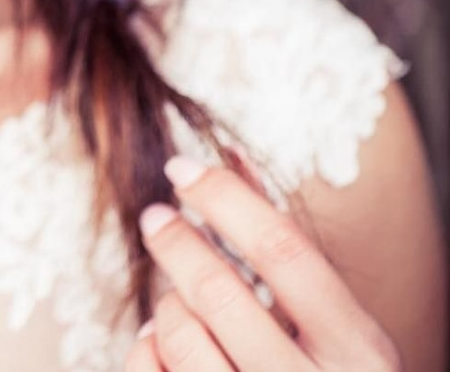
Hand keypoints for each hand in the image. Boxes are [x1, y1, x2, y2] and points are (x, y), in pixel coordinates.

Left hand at [125, 156, 402, 371]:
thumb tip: (230, 154)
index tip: (180, 167)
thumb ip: (282, 244)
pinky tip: (162, 340)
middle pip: (218, 292)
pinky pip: (152, 370)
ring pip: (181, 336)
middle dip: (176, 242)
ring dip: (168, 305)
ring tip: (176, 300)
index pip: (282, 250)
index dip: (224, 198)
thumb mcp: (333, 322)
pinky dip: (146, 346)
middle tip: (154, 216)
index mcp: (357, 349)